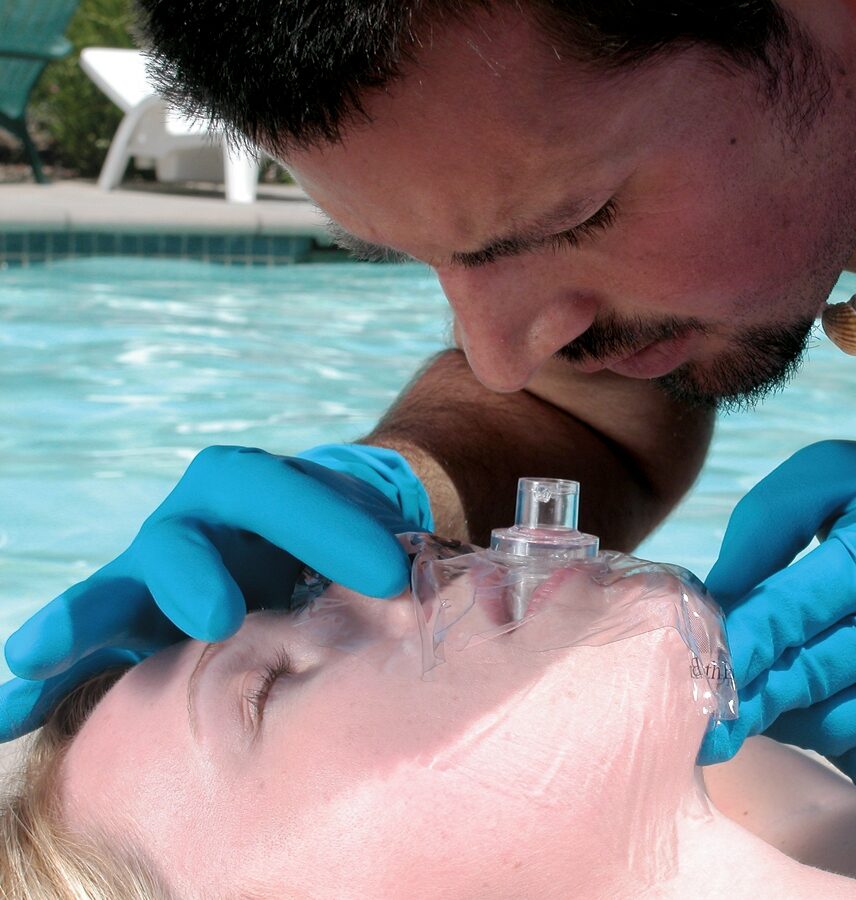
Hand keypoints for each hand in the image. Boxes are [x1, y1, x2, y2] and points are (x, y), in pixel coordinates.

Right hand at [0, 444, 431, 741]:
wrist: (311, 537)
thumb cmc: (341, 532)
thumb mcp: (366, 523)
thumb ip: (382, 544)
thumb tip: (413, 590)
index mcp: (246, 486)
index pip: (275, 493)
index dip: (327, 528)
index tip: (386, 574)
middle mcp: (192, 526)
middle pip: (179, 541)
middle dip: (191, 576)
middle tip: (218, 614)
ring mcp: (155, 576)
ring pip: (114, 594)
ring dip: (78, 625)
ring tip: (35, 654)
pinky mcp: (137, 627)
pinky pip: (91, 650)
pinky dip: (46, 681)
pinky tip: (8, 714)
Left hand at [698, 441, 855, 785]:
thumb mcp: (819, 483)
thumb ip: (763, 539)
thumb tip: (709, 604)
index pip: (785, 613)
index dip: (733, 646)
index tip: (689, 673)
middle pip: (806, 676)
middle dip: (744, 700)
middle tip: (697, 725)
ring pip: (835, 723)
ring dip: (782, 721)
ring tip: (743, 705)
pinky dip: (828, 743)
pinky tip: (801, 715)